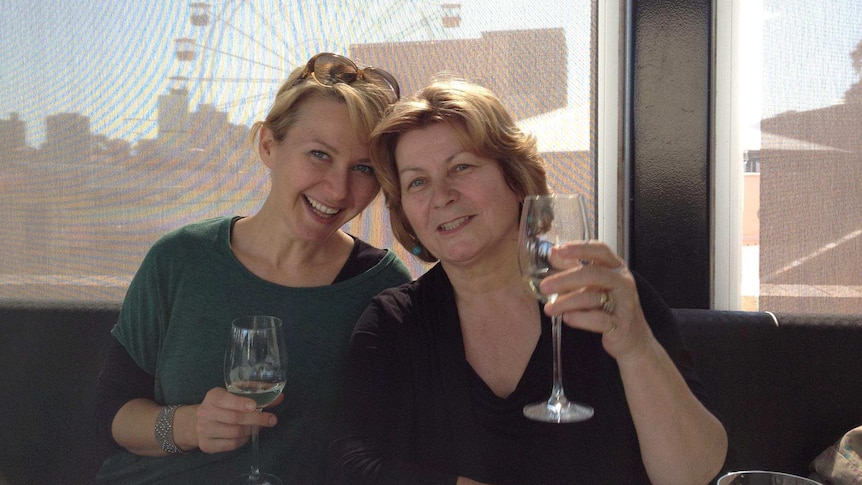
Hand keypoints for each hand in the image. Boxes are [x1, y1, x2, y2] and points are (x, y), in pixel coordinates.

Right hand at [194, 387, 280, 453]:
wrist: (198, 421)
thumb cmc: (224, 405)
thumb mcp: (236, 394)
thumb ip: (257, 393)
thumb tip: (280, 398)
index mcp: (212, 396)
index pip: (225, 399)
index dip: (240, 403)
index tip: (255, 406)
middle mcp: (205, 412)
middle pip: (234, 418)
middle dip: (256, 419)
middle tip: (272, 420)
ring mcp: (203, 430)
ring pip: (234, 433)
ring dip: (251, 431)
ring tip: (259, 427)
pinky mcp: (206, 445)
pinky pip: (231, 445)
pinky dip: (243, 441)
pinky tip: (247, 435)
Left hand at [539, 240, 653, 361]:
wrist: (632, 338)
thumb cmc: (610, 307)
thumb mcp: (593, 285)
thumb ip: (574, 268)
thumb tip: (553, 254)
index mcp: (616, 268)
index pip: (600, 250)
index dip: (580, 248)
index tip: (559, 250)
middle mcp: (623, 282)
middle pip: (592, 274)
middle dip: (564, 279)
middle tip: (544, 286)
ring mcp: (624, 303)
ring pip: (592, 297)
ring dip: (566, 302)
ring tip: (549, 309)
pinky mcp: (621, 325)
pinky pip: (597, 319)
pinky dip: (579, 318)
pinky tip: (567, 318)